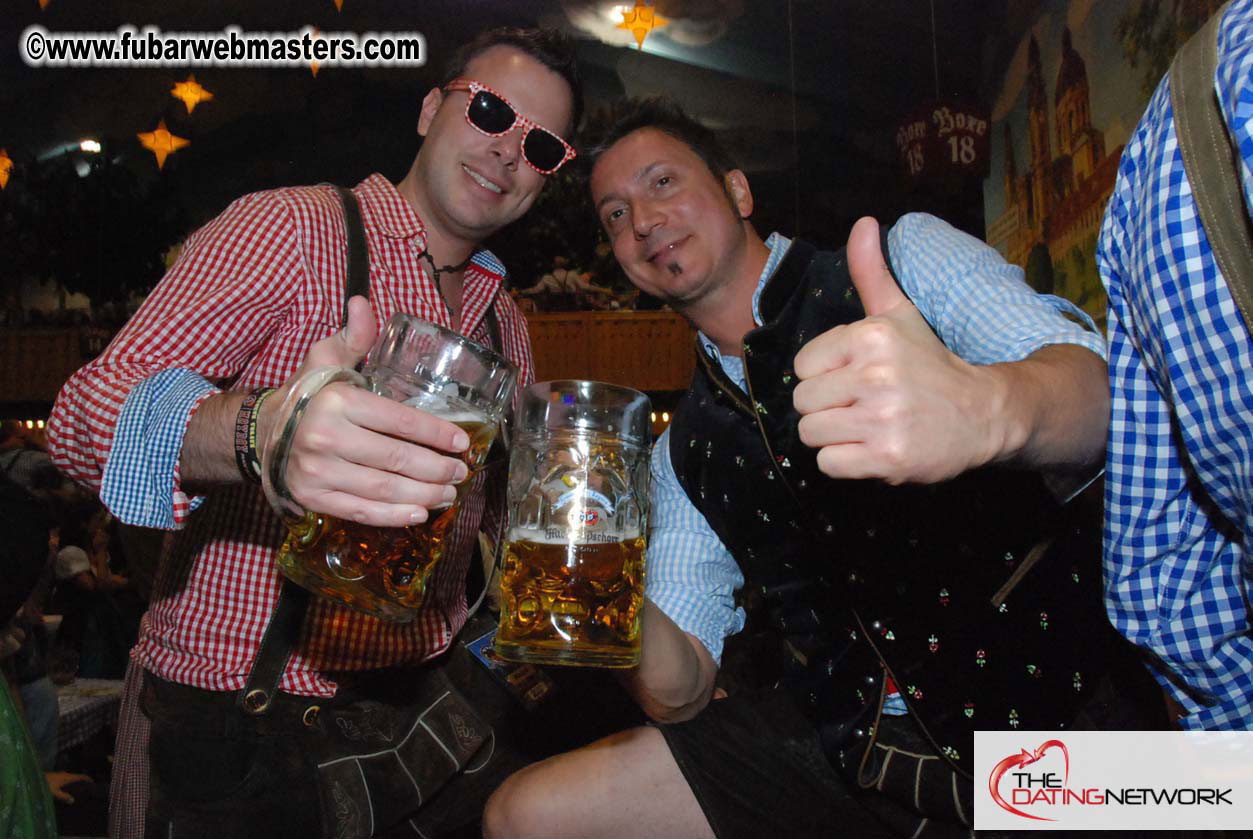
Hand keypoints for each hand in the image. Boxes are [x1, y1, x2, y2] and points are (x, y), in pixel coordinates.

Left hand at [46, 772, 91, 803]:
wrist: (33, 779)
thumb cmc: (44, 785)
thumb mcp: (54, 792)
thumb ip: (63, 796)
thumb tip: (73, 801)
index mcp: (67, 777)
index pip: (81, 776)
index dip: (88, 779)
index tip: (94, 783)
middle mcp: (65, 774)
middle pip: (76, 777)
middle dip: (82, 781)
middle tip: (86, 788)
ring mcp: (60, 775)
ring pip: (70, 778)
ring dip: (74, 782)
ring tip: (77, 789)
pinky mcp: (55, 777)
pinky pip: (66, 779)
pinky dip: (69, 783)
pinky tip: (65, 789)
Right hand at [259, 296, 472, 526]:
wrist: (262, 433)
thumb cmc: (308, 395)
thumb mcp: (325, 360)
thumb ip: (352, 337)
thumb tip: (362, 303)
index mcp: (338, 402)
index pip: (399, 421)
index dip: (436, 434)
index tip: (462, 443)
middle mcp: (326, 438)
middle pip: (396, 459)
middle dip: (437, 469)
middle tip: (460, 472)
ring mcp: (318, 472)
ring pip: (383, 489)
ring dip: (423, 495)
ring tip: (448, 494)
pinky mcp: (314, 498)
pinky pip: (361, 511)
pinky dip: (393, 516)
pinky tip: (419, 513)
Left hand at [792, 217, 999, 483]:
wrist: (984, 414)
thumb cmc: (930, 364)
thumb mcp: (900, 314)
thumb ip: (872, 272)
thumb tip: (863, 222)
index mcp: (871, 336)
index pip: (803, 365)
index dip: (823, 375)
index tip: (853, 377)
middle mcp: (876, 375)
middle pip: (803, 401)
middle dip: (825, 407)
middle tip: (860, 406)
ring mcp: (882, 419)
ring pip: (811, 433)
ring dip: (832, 436)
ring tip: (865, 427)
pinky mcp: (888, 457)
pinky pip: (828, 464)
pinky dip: (844, 462)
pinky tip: (871, 449)